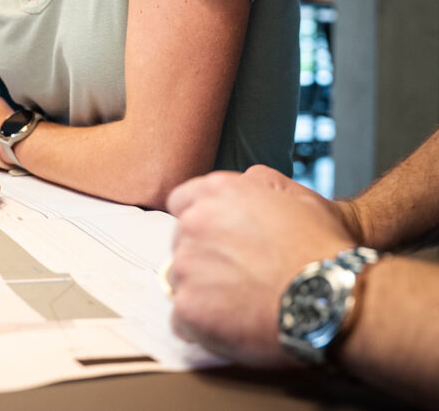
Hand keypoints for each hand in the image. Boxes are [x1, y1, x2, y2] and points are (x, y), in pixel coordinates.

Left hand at [165, 165, 356, 365]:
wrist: (331, 298)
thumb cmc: (319, 249)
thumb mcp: (294, 195)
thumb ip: (257, 184)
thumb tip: (243, 185)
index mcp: (216, 192)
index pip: (182, 203)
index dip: (202, 224)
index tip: (217, 242)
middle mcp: (194, 222)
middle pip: (181, 243)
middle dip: (203, 258)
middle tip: (237, 276)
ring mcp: (187, 265)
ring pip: (179, 281)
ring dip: (202, 292)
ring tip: (240, 304)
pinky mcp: (189, 307)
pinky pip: (181, 320)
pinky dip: (201, 327)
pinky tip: (231, 326)